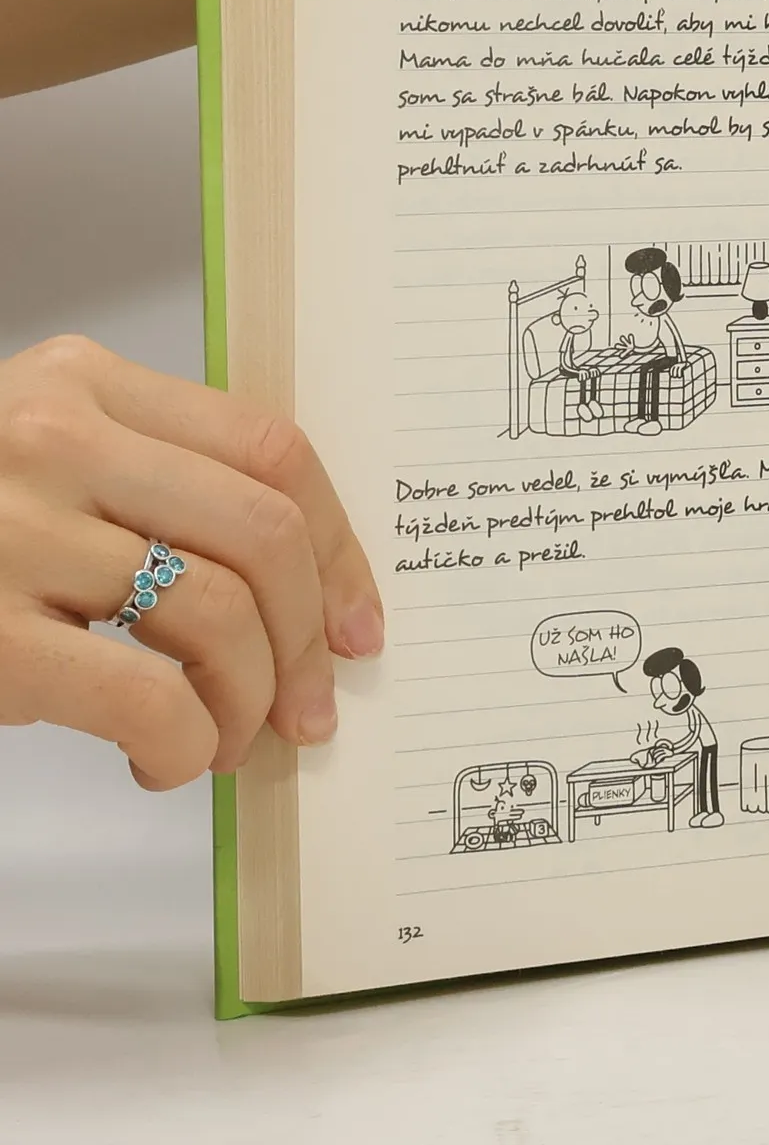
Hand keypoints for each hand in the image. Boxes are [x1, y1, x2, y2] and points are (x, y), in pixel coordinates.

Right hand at [0, 337, 381, 788]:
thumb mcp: (41, 462)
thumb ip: (151, 483)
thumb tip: (303, 593)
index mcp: (81, 383)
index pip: (271, 450)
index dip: (338, 548)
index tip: (358, 621)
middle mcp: (48, 439)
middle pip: (261, 533)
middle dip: (309, 639)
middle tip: (309, 707)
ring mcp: (7, 531)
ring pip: (217, 614)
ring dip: (248, 700)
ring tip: (223, 739)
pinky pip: (145, 697)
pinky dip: (184, 744)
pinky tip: (166, 761)